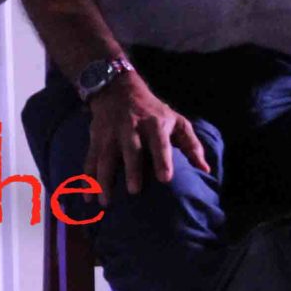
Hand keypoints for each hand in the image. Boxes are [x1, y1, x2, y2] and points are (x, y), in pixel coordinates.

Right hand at [86, 76, 212, 196]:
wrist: (118, 89)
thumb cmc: (153, 111)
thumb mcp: (176, 120)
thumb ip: (191, 145)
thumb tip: (205, 170)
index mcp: (154, 124)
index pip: (160, 142)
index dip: (163, 159)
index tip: (165, 179)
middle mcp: (131, 127)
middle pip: (131, 149)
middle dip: (132, 169)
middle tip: (134, 191)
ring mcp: (111, 133)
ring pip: (106, 156)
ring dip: (104, 179)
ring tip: (105, 201)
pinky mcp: (96, 138)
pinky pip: (90, 159)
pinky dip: (86, 178)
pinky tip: (86, 196)